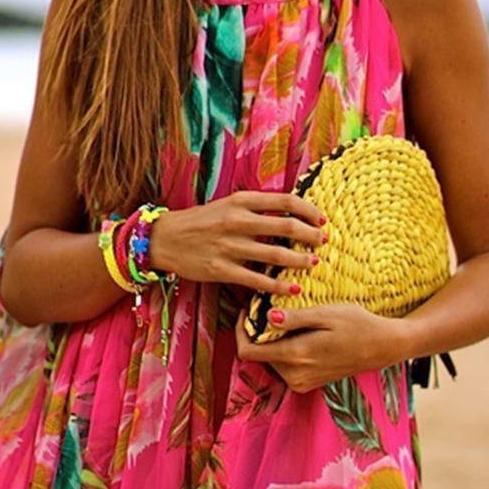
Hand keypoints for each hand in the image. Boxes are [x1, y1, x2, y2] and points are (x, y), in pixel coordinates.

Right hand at [147, 191, 326, 295]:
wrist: (165, 239)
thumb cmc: (201, 221)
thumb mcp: (227, 204)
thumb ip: (255, 207)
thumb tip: (290, 211)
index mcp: (241, 200)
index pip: (285, 201)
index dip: (309, 210)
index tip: (321, 219)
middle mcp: (237, 221)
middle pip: (286, 226)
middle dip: (311, 235)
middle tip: (322, 242)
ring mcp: (229, 247)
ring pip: (276, 254)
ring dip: (300, 260)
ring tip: (313, 263)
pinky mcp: (222, 270)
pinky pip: (258, 280)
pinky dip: (279, 285)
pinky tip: (293, 288)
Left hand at [234, 303, 409, 391]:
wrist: (381, 347)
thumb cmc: (356, 325)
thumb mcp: (325, 314)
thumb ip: (294, 319)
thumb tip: (267, 318)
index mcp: (295, 356)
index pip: (248, 351)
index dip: (240, 330)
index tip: (247, 310)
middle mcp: (294, 375)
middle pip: (258, 354)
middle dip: (258, 332)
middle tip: (269, 308)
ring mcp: (301, 383)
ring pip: (269, 359)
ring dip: (271, 340)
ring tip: (288, 319)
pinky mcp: (306, 384)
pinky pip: (283, 366)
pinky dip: (283, 350)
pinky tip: (299, 334)